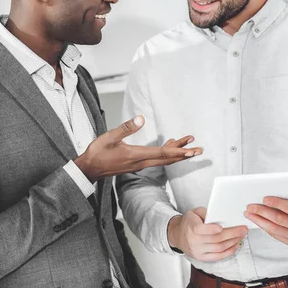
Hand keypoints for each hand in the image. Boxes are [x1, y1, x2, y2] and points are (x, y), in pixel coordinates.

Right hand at [75, 115, 202, 181]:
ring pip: (162, 159)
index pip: (162, 153)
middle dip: (184, 154)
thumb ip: (126, 128)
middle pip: (167, 159)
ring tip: (191, 148)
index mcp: (136, 156)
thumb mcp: (109, 137)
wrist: (89, 169)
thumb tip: (141, 118)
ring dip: (177, 154)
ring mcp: (139, 165)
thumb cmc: (97, 153)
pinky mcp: (136, 164)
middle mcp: (141, 162)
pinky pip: (155, 159)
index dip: (178, 151)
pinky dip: (165, 153)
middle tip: (199, 150)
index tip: (191, 150)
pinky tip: (171, 146)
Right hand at [167, 207, 247, 261]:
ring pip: (219, 248)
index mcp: (191, 227)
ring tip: (242, 235)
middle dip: (232, 234)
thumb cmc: (189, 222)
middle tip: (243, 229)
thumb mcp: (194, 212)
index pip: (200, 230)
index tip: (221, 227)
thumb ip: (206, 213)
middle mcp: (194, 241)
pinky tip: (236, 244)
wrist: (178, 235)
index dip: (211, 229)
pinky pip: (218, 256)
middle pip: (215, 239)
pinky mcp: (202, 257)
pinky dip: (229, 251)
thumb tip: (220, 215)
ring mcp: (198, 251)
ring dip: (233, 242)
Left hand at [244, 185, 287, 246]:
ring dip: (259, 221)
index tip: (264, 199)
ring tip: (248, 214)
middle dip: (262, 212)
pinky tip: (256, 221)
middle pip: (278, 219)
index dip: (276, 203)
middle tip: (250, 206)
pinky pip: (274, 235)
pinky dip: (264, 227)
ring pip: (273, 229)